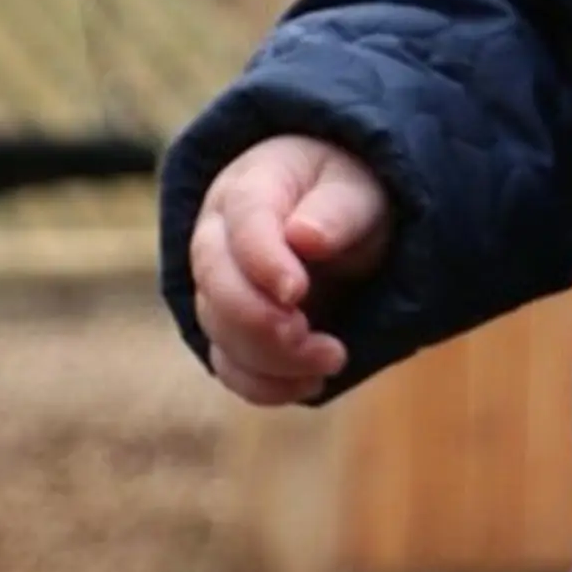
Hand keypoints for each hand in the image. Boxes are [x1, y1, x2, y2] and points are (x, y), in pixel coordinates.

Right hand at [187, 135, 391, 407]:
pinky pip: (228, 366)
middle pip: (215, 281)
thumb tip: (305, 237)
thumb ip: (336, 210)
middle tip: (313, 338)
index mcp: (250, 185)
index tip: (297, 292)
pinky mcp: (229, 330)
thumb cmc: (345, 196)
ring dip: (273, 359)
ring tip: (333, 358)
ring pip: (219, 331)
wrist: (334, 218)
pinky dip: (265, 385)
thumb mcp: (357, 191)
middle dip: (261, 321)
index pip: (243, 219)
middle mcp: (219, 235)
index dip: (263, 260)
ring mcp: (217, 286)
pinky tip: (310, 383)